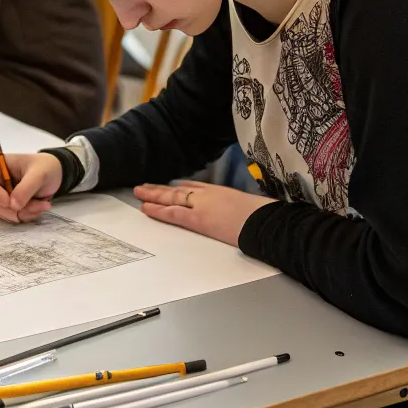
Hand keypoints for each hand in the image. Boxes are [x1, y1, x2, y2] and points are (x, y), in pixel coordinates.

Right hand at [0, 152, 63, 223]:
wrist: (53, 173)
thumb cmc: (45, 167)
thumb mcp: (39, 174)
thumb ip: (26, 188)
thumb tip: (13, 206)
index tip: (14, 204)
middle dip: (14, 209)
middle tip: (38, 206)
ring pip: (0, 212)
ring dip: (22, 213)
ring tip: (41, 205)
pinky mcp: (2, 204)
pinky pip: (8, 216)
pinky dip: (23, 216)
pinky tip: (36, 208)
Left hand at [135, 181, 273, 246]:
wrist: (268, 222)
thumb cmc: (266, 217)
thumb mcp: (253, 209)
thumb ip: (242, 210)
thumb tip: (246, 216)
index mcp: (224, 193)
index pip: (198, 187)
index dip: (182, 187)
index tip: (173, 185)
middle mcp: (210, 195)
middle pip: (181, 190)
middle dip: (162, 189)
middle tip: (146, 186)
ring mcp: (203, 205)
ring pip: (172, 198)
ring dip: (154, 195)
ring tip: (139, 193)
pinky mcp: (199, 219)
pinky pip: (174, 214)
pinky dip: (159, 210)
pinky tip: (146, 208)